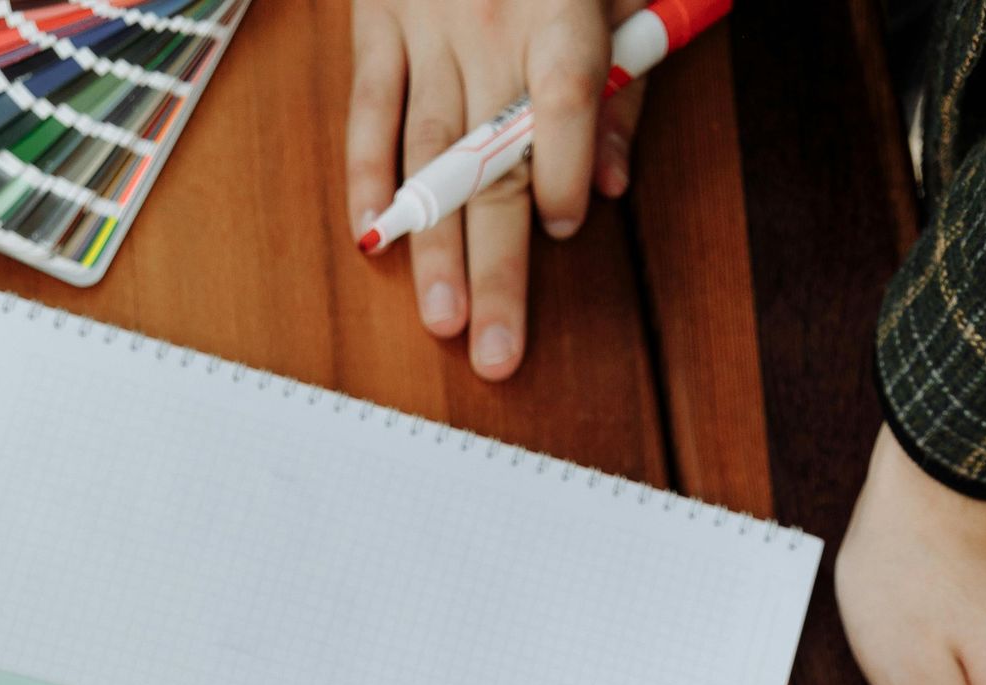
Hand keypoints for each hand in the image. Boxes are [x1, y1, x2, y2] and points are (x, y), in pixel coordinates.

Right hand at [349, 0, 651, 381]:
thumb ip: (620, 83)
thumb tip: (613, 183)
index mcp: (559, 5)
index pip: (559, 101)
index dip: (563, 170)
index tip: (564, 224)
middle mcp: (489, 21)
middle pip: (494, 162)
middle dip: (496, 266)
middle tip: (496, 350)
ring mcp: (426, 26)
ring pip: (430, 154)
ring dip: (433, 247)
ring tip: (443, 319)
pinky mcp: (377, 23)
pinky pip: (368, 110)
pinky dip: (366, 173)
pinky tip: (373, 233)